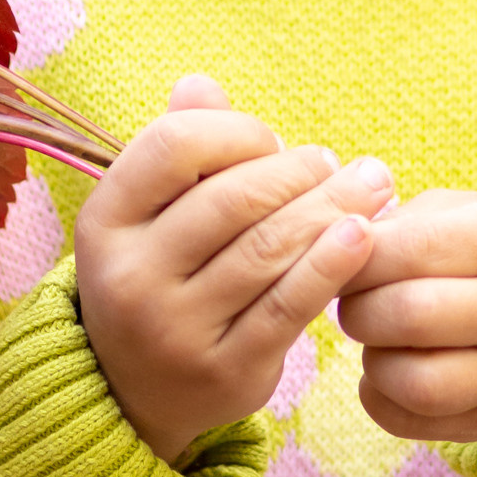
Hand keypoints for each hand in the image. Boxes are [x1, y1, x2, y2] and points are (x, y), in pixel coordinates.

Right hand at [74, 75, 396, 462]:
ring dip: (331, 208)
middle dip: (298, 172)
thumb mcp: (147, 215)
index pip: (172, 146)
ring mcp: (175, 329)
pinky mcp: (226, 370)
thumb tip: (201, 83)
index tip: (272, 142)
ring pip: (268, 250)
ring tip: (372, 187)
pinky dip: (333, 264)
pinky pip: (291, 305)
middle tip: (338, 164)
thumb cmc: (158, 277)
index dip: (235, 132)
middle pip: (232, 199)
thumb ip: (176, 149)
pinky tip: (364, 235)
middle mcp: (129, 276)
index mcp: (104, 222)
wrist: (134, 393)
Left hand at [337, 190, 476, 445]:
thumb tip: (331, 250)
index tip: (342, 255)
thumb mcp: (467, 211)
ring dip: (372, 358)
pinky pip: (412, 421)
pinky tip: (390, 368)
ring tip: (378, 337)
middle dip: (358, 307)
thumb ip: (401, 224)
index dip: (357, 254)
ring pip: (414, 381)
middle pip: (409, 316)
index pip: (412, 249)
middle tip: (354, 300)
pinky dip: (379, 396)